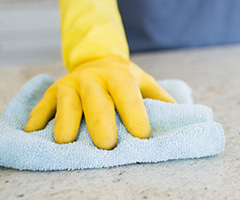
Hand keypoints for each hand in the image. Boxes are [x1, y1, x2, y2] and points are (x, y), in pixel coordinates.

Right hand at [24, 56, 175, 149]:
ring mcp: (69, 85)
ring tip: (67, 143)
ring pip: (66, 106)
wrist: (97, 60)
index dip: (135, 116)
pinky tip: (35, 134)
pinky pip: (42, 107)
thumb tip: (183, 117)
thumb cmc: (125, 79)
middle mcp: (93, 80)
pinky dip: (37, 121)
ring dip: (65, 125)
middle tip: (107, 147)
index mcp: (119, 77)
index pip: (128, 97)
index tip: (142, 137)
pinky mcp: (51, 92)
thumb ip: (162, 98)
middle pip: (96, 103)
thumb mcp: (145, 82)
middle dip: (101, 125)